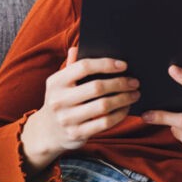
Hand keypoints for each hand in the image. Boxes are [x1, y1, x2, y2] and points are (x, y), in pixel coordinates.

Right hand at [20, 47, 139, 171]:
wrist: (47, 132)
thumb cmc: (61, 100)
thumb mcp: (60, 83)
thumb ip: (71, 66)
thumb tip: (78, 47)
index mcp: (55, 82)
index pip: (84, 66)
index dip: (106, 64)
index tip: (123, 65)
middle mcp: (59, 100)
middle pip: (97, 87)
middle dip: (120, 83)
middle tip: (134, 82)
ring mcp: (67, 119)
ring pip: (103, 106)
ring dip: (123, 99)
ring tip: (134, 94)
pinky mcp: (77, 134)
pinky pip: (104, 123)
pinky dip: (119, 115)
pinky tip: (125, 108)